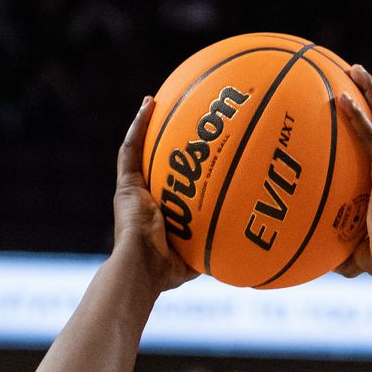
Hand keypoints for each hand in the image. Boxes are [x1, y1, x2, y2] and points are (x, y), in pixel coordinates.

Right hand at [113, 97, 197, 291]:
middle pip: (154, 162)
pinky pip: (131, 149)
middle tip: (177, 120)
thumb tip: (246, 251)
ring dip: (147, 125)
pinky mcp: (125, 185)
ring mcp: (132, 190)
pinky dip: (139, 126)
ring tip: (155, 101)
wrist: (141, 269)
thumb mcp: (198, 256)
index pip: (170, 186)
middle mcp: (144, 199)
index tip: (192, 155)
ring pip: (139, 150)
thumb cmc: (168, 271)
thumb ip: (216, 249)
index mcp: (160, 213)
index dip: (179, 169)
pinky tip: (149, 105)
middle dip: (162, 141)